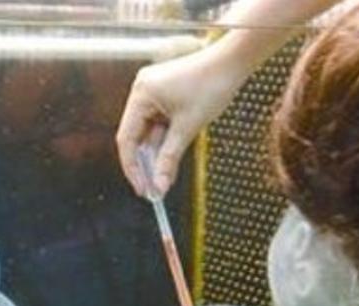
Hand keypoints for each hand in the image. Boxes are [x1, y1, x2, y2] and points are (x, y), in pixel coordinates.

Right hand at [115, 44, 248, 196]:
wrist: (232, 63)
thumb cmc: (212, 85)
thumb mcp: (188, 127)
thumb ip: (170, 158)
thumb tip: (159, 185)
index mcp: (141, 94)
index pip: (127, 138)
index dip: (133, 168)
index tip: (143, 189)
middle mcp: (142, 90)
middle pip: (135, 136)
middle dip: (145, 164)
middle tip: (153, 188)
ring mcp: (153, 91)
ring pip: (149, 132)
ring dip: (157, 154)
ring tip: (163, 178)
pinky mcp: (165, 94)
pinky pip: (159, 123)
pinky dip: (165, 141)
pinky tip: (169, 160)